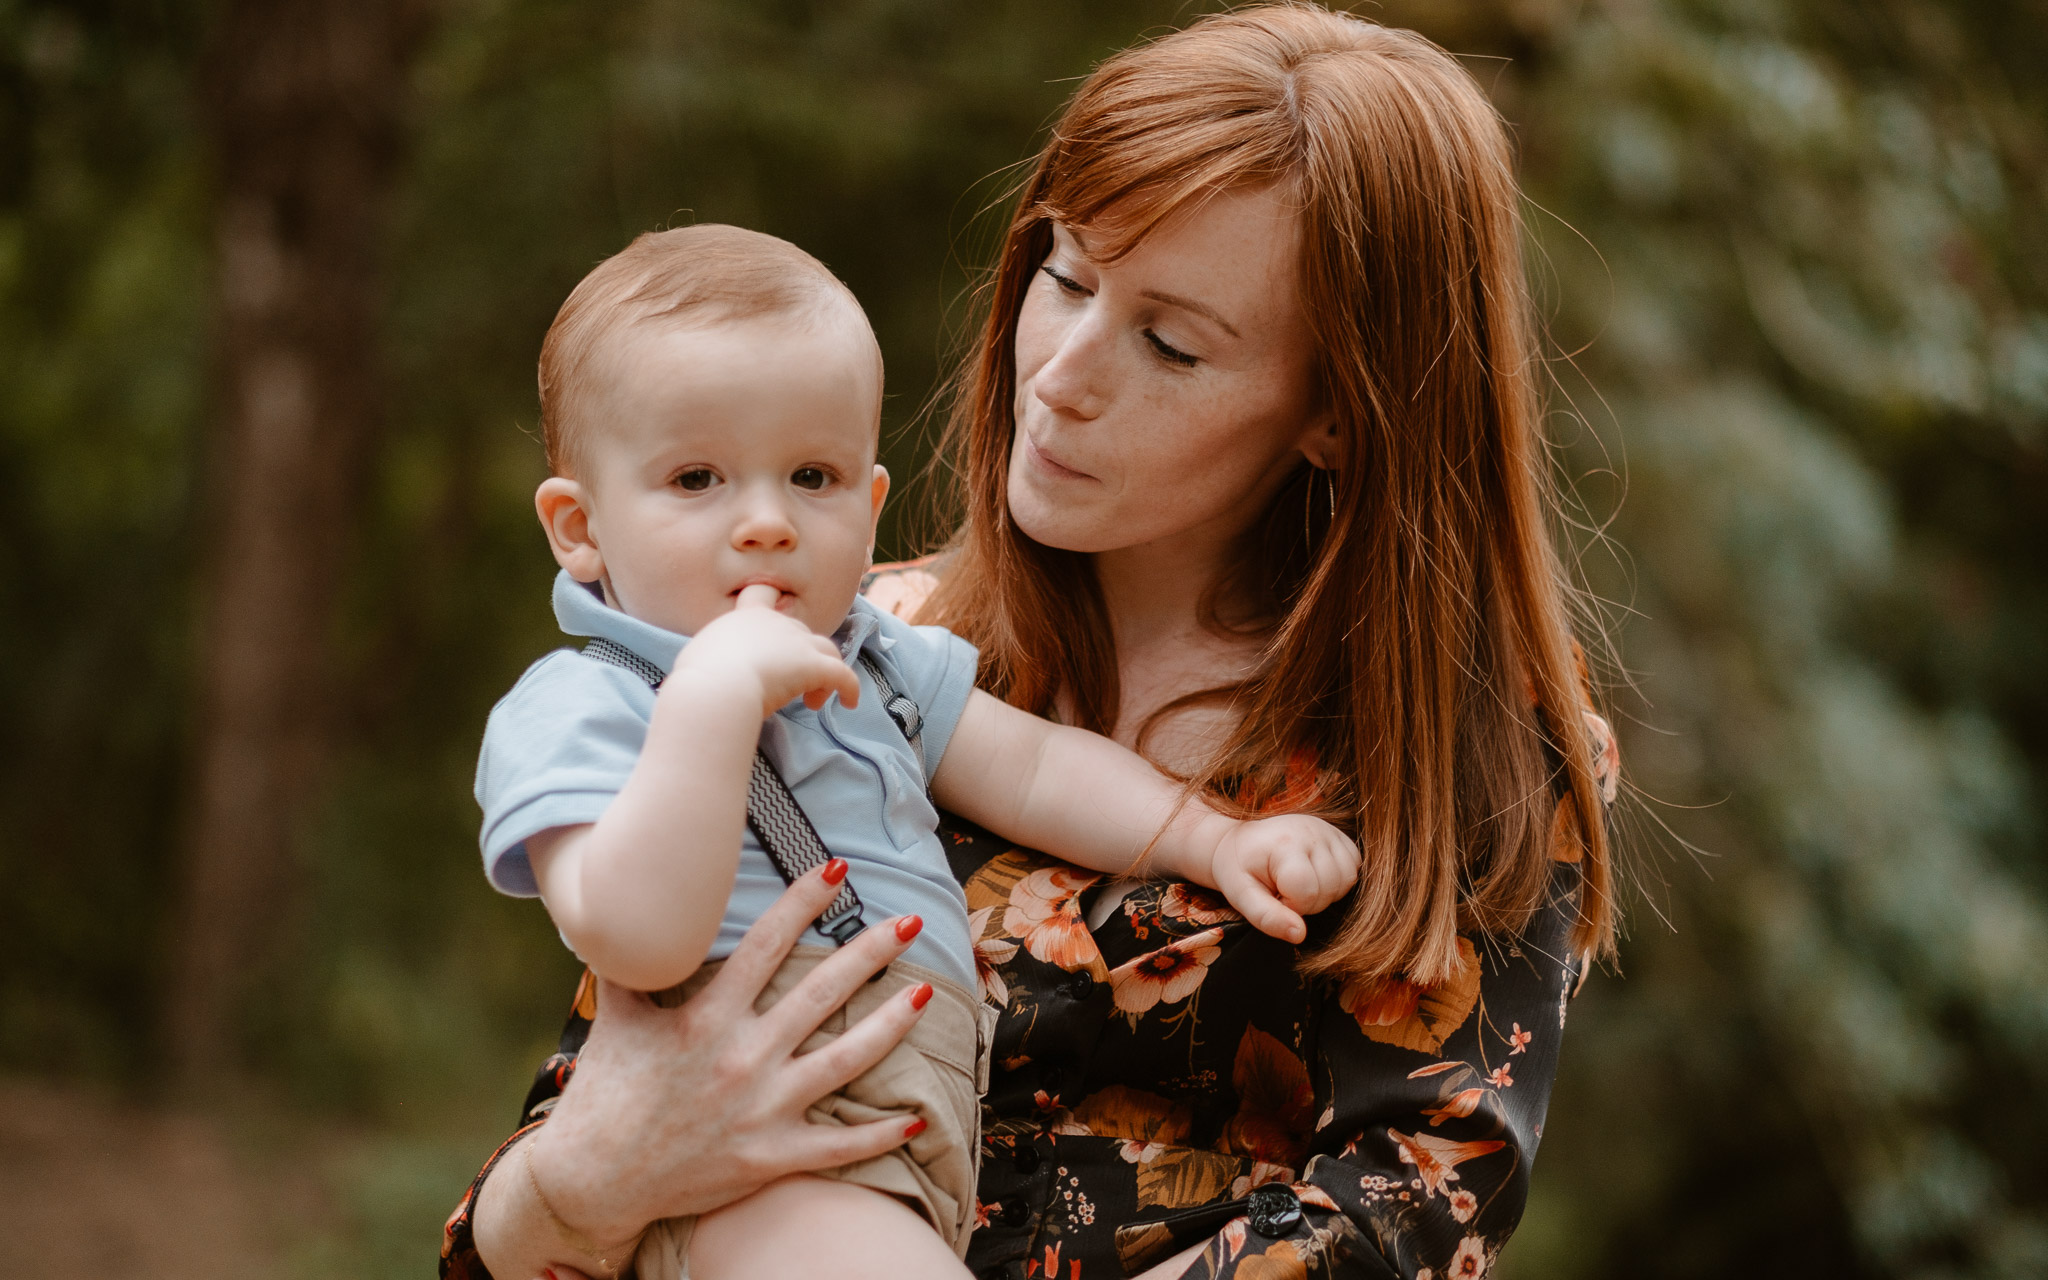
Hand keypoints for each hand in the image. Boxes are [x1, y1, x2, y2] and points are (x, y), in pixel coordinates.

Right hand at [476, 863, 929, 1276]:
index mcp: (707, 1019)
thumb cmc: (605, 1095)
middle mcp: (742, 1059)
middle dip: (870, 952)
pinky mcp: (771, 1156)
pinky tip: (918, 1118)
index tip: (837, 869)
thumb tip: (626, 914)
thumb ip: (631, 966)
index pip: (766, 945)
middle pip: (821, 994)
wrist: (595, 1182)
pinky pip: (838, 1146)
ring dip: (891, 1025)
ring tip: (927, 992)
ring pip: (844, 1061)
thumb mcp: (615, 1020)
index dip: (804, 902)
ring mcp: (762, 1110)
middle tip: (911, 920)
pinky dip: (879, 1135)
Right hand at [673, 583, 858, 716]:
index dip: (772, 602)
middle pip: (799, 630)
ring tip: (813, 701)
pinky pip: (843, 675)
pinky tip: (849, 703)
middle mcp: (774, 623)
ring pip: (827, 648)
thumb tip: (711, 668)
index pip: (761, 595)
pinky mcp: (813, 665)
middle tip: (788, 684)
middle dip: (799, 654)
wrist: (716, 687)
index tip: (776, 617)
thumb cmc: (700, 677)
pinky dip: (850, 688)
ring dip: (824, 670)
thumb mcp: (699, 657)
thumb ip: (713, 655)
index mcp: (744, 617)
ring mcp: (797, 642)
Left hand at [1209, 814, 1360, 942]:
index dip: (1291, 905)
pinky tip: (1314, 875)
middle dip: (1309, 901)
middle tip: (1284, 891)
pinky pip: (1354, 867)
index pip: (1307, 892)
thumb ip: (1267, 917)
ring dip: (1326, 892)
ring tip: (1299, 884)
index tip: (1273, 896)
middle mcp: (1312, 831)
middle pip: (1330, 888)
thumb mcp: (1241, 896)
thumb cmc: (1239, 870)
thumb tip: (1299, 935)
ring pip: (1347, 879)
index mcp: (1284, 844)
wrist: (1241, 842)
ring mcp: (1328, 830)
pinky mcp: (1339, 834)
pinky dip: (1338, 880)